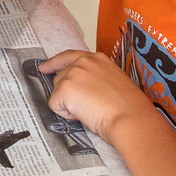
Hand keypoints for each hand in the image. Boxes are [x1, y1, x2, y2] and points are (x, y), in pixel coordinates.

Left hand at [38, 48, 153, 138]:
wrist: (130, 118)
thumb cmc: (128, 107)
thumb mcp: (113, 82)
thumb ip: (95, 78)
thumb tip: (81, 88)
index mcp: (97, 58)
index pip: (69, 56)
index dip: (55, 63)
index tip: (44, 68)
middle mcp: (83, 61)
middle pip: (60, 77)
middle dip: (68, 93)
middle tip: (90, 105)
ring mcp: (73, 74)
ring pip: (57, 92)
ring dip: (69, 104)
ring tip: (91, 110)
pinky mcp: (65, 89)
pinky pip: (55, 106)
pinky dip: (67, 115)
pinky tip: (85, 115)